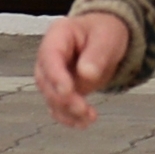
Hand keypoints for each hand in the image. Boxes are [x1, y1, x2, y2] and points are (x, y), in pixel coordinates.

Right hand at [35, 12, 130, 128]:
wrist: (107, 38)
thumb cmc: (105, 30)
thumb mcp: (107, 36)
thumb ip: (97, 54)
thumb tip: (87, 74)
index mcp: (58, 36)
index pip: (49, 57)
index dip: (56, 76)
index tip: (67, 91)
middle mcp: (49, 57)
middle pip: (46, 82)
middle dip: (63, 99)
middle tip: (83, 108)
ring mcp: (52, 75)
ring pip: (51, 98)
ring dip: (67, 111)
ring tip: (89, 117)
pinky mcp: (60, 90)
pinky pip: (58, 107)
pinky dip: (69, 117)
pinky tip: (83, 122)